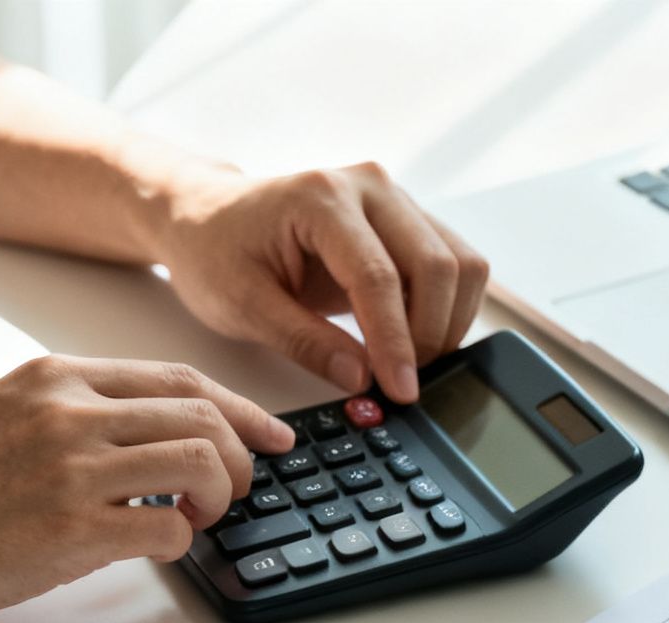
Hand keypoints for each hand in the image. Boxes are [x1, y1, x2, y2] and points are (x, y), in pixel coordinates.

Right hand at [0, 354, 294, 622]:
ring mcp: (73, 469)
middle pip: (205, 416)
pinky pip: (169, 526)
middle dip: (241, 456)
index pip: (178, 377)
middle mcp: (70, 412)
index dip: (241, 406)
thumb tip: (130, 429)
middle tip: (235, 488)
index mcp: (54, 377)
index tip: (273, 432)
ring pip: (203, 463)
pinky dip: (180, 539)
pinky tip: (156, 546)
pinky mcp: (72, 529)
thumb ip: (60, 409)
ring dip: (218, 497)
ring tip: (195, 516)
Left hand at [155, 162, 490, 403]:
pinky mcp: (409, 219)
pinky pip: (455, 264)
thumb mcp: (242, 307)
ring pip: (460, 264)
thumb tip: (363, 380)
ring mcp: (394, 199)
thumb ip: (305, 343)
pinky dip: (449, 309)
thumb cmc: (215, 254)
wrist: (208, 216)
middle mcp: (369, 186)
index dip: (395, 342)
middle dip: (430, 336)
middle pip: (436, 266)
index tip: (401, 391)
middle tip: (403, 385)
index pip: (379, 277)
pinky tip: (417, 340)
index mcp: (321, 198)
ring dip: (447, 323)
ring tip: (410, 364)